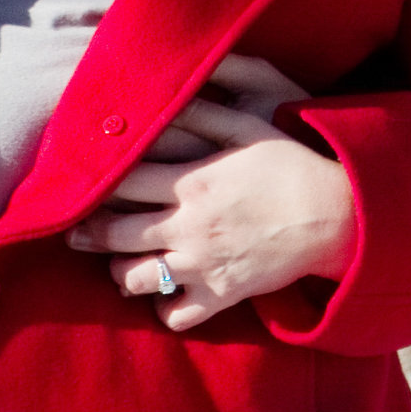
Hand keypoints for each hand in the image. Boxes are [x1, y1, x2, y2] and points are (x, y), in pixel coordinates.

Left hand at [65, 54, 354, 331]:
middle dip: (86, 234)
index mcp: (191, 182)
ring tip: (116, 265)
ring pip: (136, 280)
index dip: (92, 184)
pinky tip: (162, 295)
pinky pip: (176, 315)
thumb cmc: (292, 165)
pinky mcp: (222, 296)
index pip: (121, 184)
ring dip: (118, 273)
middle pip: (116, 234)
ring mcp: (203, 266)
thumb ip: (201, 112)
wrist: (337, 216)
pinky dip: (163, 309)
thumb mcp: (248, 127)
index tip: (78, 184)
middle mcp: (188, 227)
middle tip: (73, 232)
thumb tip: (163, 96)